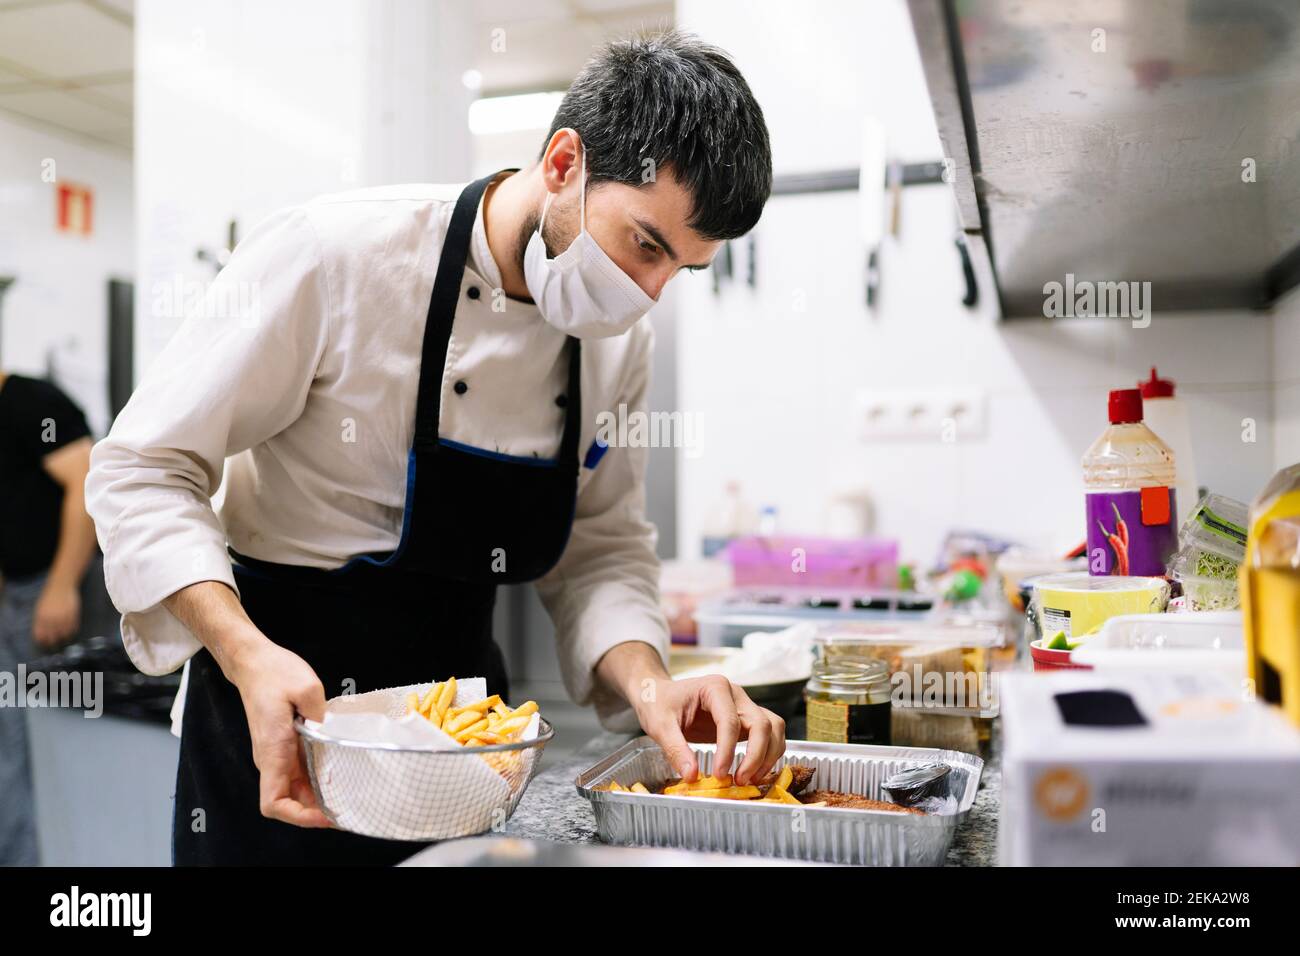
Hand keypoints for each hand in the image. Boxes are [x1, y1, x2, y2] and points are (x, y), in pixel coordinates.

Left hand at [32, 581, 80, 647]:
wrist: (61, 585)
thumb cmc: (49, 597)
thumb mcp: (40, 609)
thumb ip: (40, 622)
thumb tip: (42, 635)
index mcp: (41, 618)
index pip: (41, 636)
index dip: (43, 642)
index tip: (46, 644)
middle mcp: (52, 619)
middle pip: (53, 638)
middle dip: (54, 643)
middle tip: (56, 645)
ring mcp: (63, 617)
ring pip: (65, 635)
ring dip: (65, 638)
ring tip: (64, 639)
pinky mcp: (73, 615)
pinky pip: (74, 628)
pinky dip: (73, 632)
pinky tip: (71, 631)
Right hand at [228, 637, 332, 828]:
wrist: (254, 663)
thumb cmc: (274, 673)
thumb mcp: (306, 688)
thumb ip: (322, 716)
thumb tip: (334, 736)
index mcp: (273, 750)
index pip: (273, 802)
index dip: (298, 816)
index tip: (325, 816)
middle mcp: (271, 759)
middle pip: (288, 802)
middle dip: (315, 812)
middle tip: (348, 809)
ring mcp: (276, 754)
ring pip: (295, 789)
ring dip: (318, 797)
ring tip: (347, 795)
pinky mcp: (283, 746)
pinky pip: (298, 772)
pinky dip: (316, 780)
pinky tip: (338, 773)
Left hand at [633, 675, 785, 785]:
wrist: (658, 694)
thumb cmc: (658, 703)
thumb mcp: (660, 725)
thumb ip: (675, 749)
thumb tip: (693, 775)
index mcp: (715, 688)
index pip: (730, 721)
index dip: (727, 751)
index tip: (720, 774)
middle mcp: (736, 694)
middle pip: (761, 724)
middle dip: (755, 756)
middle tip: (739, 781)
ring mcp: (744, 705)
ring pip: (773, 728)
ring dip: (767, 756)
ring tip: (749, 779)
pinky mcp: (746, 719)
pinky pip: (769, 733)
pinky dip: (768, 753)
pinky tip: (753, 772)